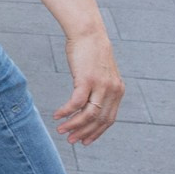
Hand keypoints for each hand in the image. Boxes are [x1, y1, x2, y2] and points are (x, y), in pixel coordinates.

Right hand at [53, 28, 123, 144]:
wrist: (89, 33)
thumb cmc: (91, 52)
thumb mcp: (101, 73)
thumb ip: (99, 88)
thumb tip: (88, 103)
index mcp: (117, 91)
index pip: (108, 119)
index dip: (96, 132)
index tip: (85, 140)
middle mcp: (112, 90)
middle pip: (99, 120)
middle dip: (84, 133)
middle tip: (71, 140)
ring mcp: (100, 85)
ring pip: (88, 115)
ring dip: (74, 125)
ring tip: (61, 131)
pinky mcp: (87, 80)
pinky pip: (76, 103)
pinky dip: (66, 112)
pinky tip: (57, 115)